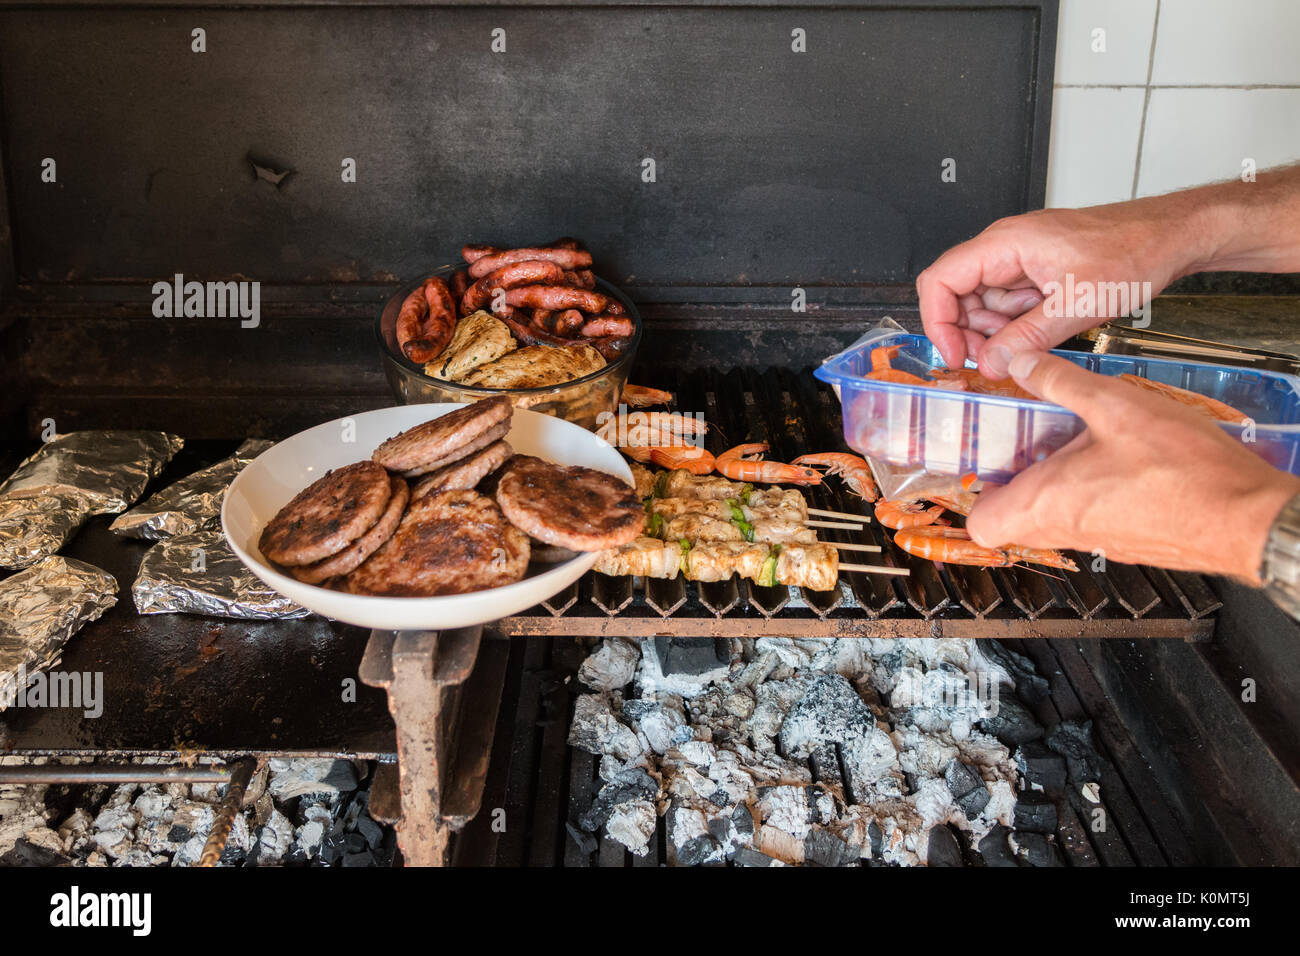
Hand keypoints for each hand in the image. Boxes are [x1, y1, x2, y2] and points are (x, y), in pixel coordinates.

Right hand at [916, 203, 1202, 378]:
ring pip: (982, 303)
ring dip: (997, 332)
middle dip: (970, 334)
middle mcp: (1005, 247)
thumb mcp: (1079, 304)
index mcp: (1005, 243)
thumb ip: (1028, 337)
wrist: (1173, 235)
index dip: (938, 323)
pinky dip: (1017, 324)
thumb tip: (990, 363)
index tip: (954, 355)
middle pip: (957, 295)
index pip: (940, 280)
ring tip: (1029, 343)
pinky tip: (1043, 330)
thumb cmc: (1135, 250)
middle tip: (994, 361)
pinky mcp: (1035, 270)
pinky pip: (1009, 303)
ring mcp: (1019, 258)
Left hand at [965, 352, 1299, 582]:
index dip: (976, 492)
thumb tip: (1025, 363)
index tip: (982, 457)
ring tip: (1071, 440)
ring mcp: (1100, 540)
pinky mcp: (1130, 538)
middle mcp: (1068, 530)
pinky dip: (1089, 488)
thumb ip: (1062, 382)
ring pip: (1054, 516)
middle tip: (1025, 440)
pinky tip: (1112, 455)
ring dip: (1055, 479)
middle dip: (1015, 477)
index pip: (981, 524)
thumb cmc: (1187, 476)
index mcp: (1048, 505)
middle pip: (1015, 519)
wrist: (1250, 518)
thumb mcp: (1115, 406)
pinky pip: (1090, 516)